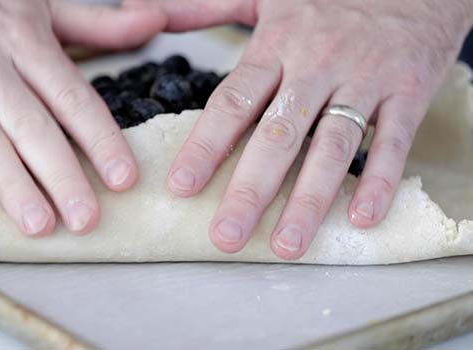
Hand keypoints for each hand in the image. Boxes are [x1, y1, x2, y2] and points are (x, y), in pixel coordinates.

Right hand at [0, 0, 165, 235]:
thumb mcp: (41, 5)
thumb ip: (98, 22)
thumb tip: (152, 20)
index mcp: (24, 38)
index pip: (71, 97)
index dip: (100, 140)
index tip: (123, 178)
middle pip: (31, 126)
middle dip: (62, 176)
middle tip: (85, 218)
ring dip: (11, 185)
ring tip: (38, 223)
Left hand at [163, 0, 472, 258]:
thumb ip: (203, 7)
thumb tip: (146, 12)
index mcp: (277, 45)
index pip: (234, 102)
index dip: (206, 146)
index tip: (181, 187)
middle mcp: (317, 66)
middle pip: (278, 135)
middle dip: (250, 190)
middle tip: (226, 235)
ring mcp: (365, 80)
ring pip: (332, 147)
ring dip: (309, 200)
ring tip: (286, 244)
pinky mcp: (408, 93)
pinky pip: (393, 141)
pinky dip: (379, 180)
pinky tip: (361, 219)